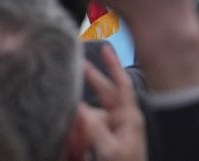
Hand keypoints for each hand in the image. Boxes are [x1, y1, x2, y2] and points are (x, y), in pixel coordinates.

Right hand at [72, 45, 146, 160]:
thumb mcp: (110, 150)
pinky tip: (71, 131)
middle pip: (105, 93)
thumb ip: (93, 128)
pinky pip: (87, 128)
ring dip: (79, 112)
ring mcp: (113, 131)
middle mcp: (122, 121)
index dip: (114, 66)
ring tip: (69, 114)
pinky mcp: (103, 141)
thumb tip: (77, 107)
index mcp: (129, 118)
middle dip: (91, 79)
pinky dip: (78, 127)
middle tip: (75, 64)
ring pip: (92, 112)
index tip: (106, 48)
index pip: (122, 85)